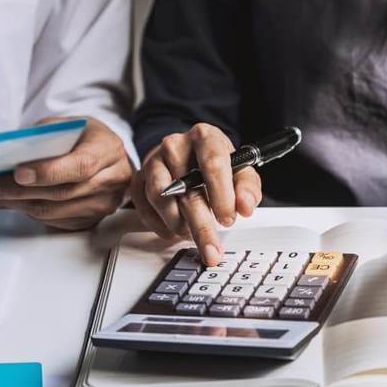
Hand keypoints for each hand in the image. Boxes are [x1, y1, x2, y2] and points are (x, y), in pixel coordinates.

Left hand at [0, 117, 132, 229]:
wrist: (108, 157)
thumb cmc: (84, 137)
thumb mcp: (69, 125)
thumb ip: (44, 137)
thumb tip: (9, 154)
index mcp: (107, 149)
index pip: (80, 166)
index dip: (49, 172)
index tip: (18, 173)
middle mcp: (111, 180)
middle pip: (61, 192)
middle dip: (17, 190)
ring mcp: (103, 204)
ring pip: (54, 211)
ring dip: (17, 203)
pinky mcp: (91, 220)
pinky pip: (54, 221)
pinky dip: (27, 211)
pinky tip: (9, 200)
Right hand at [130, 123, 261, 265]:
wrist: (186, 154)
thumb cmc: (214, 164)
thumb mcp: (240, 170)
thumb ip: (247, 188)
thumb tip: (245, 206)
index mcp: (204, 137)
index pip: (213, 164)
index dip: (221, 195)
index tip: (228, 219)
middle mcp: (175, 145)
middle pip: (186, 189)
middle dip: (201, 226)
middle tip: (211, 249)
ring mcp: (153, 162)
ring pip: (161, 199)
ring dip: (178, 225)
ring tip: (192, 233)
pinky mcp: (139, 179)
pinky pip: (145, 209)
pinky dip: (161, 226)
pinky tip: (175, 230)